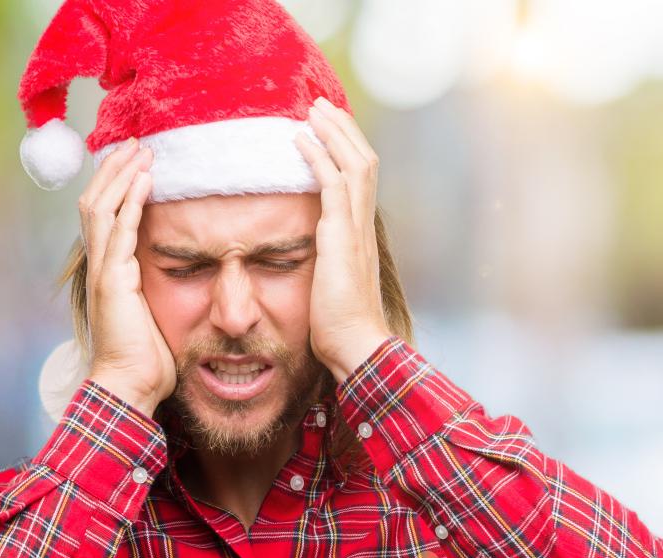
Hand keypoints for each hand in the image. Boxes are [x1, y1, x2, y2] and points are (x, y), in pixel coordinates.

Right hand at [78, 138, 175, 416]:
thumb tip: (191, 275)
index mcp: (110, 270)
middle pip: (96, 202)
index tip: (137, 162)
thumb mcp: (157, 312)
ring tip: (140, 150)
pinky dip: (131, 201)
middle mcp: (101, 265)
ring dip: (121, 175)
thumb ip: (162, 288)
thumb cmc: (147, 357)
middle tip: (135, 143)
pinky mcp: (113, 280)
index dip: (117, 185)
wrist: (130, 385)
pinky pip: (120, 230)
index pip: (105, 215)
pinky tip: (145, 179)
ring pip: (102, 208)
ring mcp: (103, 271)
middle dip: (115, 170)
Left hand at [295, 97, 392, 382]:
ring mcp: (355, 229)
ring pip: (353, 164)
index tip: (329, 129)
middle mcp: (363, 225)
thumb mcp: (332, 286)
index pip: (361, 179)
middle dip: (343, 130)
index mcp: (361, 234)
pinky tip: (298, 139)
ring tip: (312, 110)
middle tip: (321, 106)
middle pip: (364, 161)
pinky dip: (317, 157)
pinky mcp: (341, 236)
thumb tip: (313, 261)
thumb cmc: (341, 328)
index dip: (348, 150)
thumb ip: (327, 265)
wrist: (357, 346)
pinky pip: (331, 184)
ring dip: (332, 133)